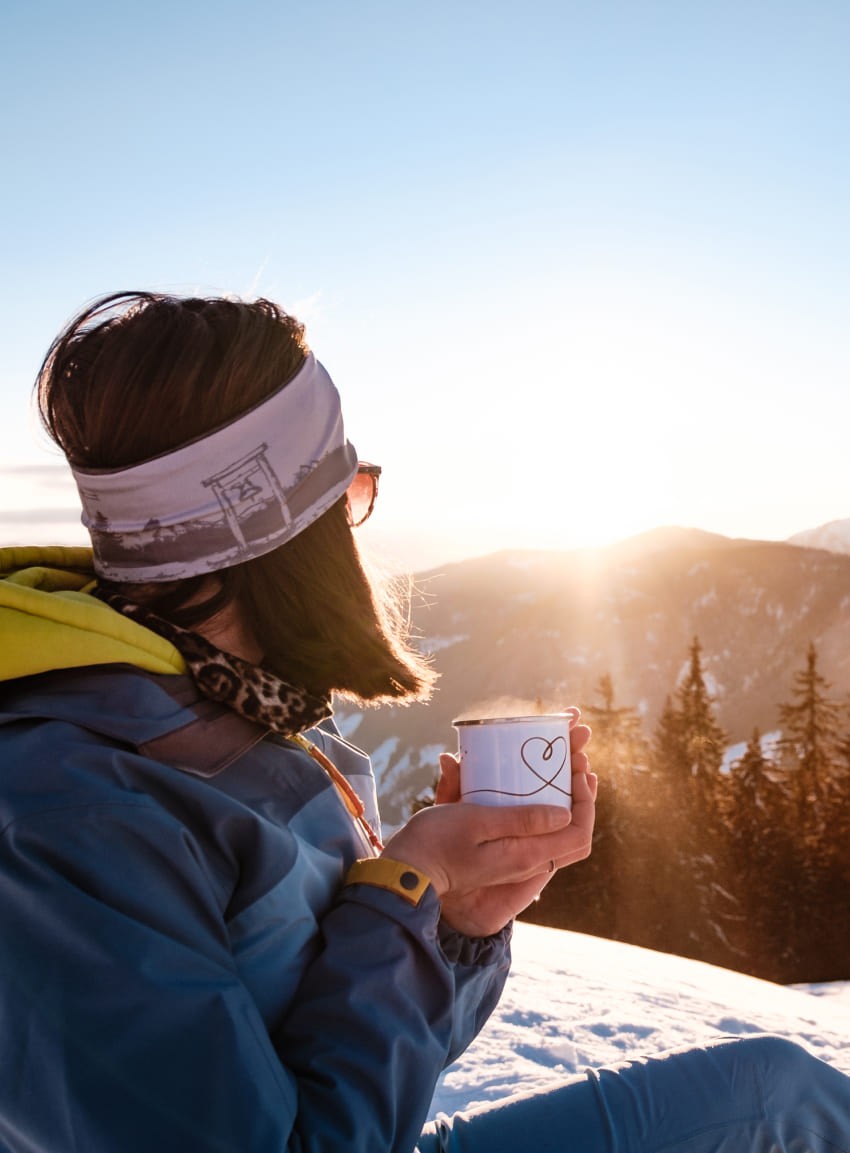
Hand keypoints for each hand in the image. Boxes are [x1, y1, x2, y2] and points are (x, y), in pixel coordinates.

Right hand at [382, 715, 595, 936]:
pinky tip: (535, 783)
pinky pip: (538, 832)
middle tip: (575, 762)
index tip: (577, 771)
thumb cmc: (436, 841)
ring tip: (562, 765)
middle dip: (582, 798)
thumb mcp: (477, 821)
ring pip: (558, 834)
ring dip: (566, 800)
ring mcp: (515, 861)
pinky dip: (546, 807)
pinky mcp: (503, 853)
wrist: (409, 870)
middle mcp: (526, 862)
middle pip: (574, 835)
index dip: (587, 802)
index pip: (578, 834)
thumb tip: (565, 813)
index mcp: (525, 855)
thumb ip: (522, 820)